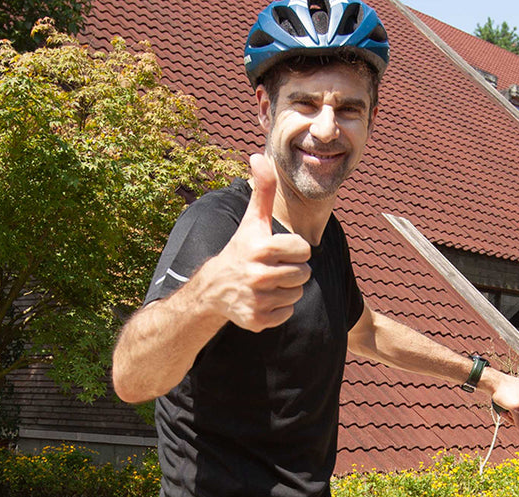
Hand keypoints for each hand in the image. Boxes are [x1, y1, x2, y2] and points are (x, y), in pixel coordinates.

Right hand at [203, 153, 311, 331]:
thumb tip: (258, 155)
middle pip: (304, 274)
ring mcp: (256, 299)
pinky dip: (279, 309)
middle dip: (293, 270)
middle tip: (273, 268)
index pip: (304, 250)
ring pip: (297, 294)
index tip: (278, 250)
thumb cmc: (242, 249)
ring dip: (287, 289)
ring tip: (268, 282)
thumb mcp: (253, 220)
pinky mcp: (257, 320)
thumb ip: (263, 190)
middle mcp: (257, 275)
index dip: (295, 250)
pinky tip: (263, 299)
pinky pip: (287, 314)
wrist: (214, 288)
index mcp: (260, 248)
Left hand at [487, 372, 518, 434]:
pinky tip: (503, 410)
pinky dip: (510, 411)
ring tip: (504, 411)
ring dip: (511, 415)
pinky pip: (516, 408)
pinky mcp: (518, 396)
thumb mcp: (515, 409)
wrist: (492, 382)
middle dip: (517, 418)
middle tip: (509, 413)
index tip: (516, 416)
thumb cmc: (504, 390)